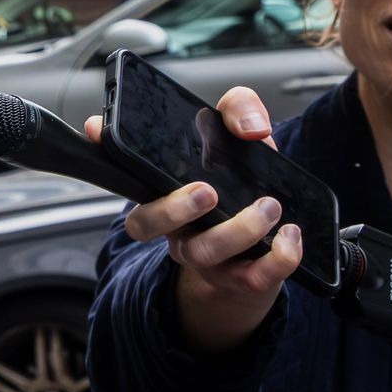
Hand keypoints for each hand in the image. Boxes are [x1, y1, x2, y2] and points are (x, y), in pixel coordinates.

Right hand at [84, 85, 299, 354]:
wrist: (266, 251)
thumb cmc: (242, 190)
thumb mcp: (240, 142)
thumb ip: (239, 112)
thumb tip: (251, 126)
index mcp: (165, 191)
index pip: (125, 173)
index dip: (107, 152)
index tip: (100, 129)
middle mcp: (175, 227)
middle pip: (146, 225)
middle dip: (172, 209)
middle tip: (208, 191)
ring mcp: (204, 257)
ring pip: (202, 253)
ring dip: (238, 230)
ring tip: (270, 206)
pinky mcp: (241, 279)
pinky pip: (253, 278)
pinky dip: (277, 258)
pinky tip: (291, 235)